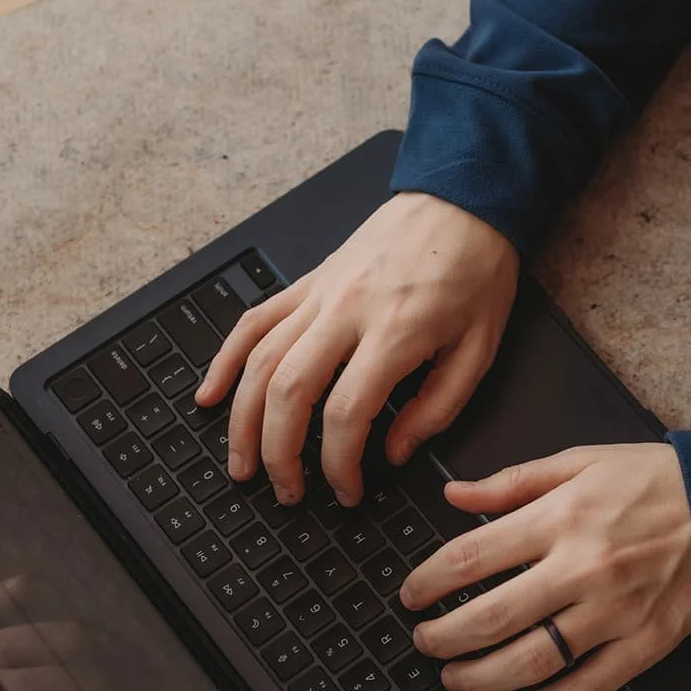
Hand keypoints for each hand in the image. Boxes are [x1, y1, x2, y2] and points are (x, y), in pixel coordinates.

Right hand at [194, 192, 518, 506]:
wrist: (462, 198)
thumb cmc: (476, 270)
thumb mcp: (479, 348)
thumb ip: (437, 407)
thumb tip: (393, 452)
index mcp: (395, 331)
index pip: (346, 413)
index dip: (339, 464)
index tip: (347, 491)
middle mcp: (345, 311)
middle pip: (288, 391)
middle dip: (278, 453)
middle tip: (286, 492)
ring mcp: (318, 294)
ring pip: (259, 361)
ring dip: (242, 420)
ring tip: (242, 464)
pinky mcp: (306, 281)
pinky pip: (253, 321)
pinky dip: (224, 360)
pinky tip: (210, 395)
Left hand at [399, 444, 690, 690]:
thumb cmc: (659, 483)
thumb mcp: (583, 463)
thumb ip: (513, 482)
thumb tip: (453, 494)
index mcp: (562, 518)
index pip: (472, 557)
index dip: (429, 581)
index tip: (411, 595)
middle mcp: (583, 568)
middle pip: (491, 616)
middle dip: (443, 636)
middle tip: (422, 641)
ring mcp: (615, 613)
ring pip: (530, 660)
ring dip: (478, 676)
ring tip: (451, 677)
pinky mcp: (643, 646)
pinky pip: (582, 689)